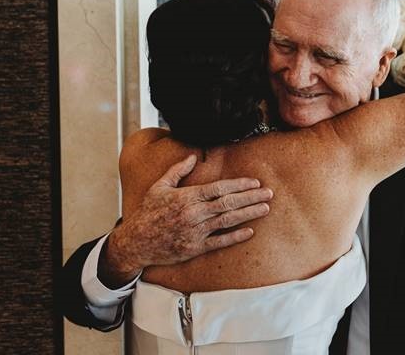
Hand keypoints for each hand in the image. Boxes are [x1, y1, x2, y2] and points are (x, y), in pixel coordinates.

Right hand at [99, 155, 273, 286]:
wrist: (135, 242)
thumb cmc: (147, 212)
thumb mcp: (158, 186)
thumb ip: (177, 171)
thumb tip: (193, 156)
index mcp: (187, 197)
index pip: (219, 188)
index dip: (239, 185)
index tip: (255, 182)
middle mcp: (193, 214)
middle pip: (228, 203)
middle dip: (251, 197)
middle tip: (269, 193)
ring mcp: (195, 232)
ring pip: (227, 221)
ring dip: (249, 214)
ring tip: (265, 209)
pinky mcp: (195, 248)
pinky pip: (219, 242)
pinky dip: (235, 237)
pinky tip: (250, 232)